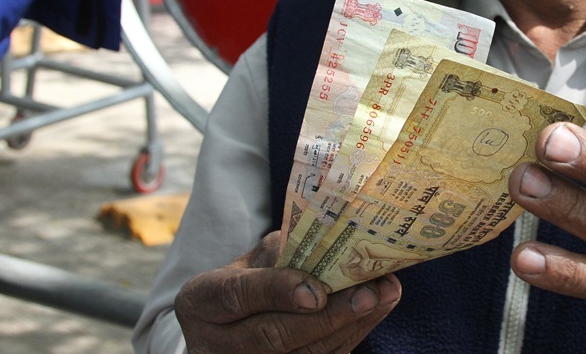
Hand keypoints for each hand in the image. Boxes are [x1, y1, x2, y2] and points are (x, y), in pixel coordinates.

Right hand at [175, 231, 400, 352]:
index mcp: (201, 301)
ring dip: (350, 327)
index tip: (317, 289)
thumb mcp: (252, 259)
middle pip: (273, 335)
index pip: (237, 296)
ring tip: (384, 296)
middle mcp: (215, 343)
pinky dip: (350, 337)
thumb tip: (337, 243)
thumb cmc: (248, 280)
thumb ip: (285, 252)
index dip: (277, 292)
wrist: (227, 325)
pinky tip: (374, 312)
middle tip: (369, 292)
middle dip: (328, 316)